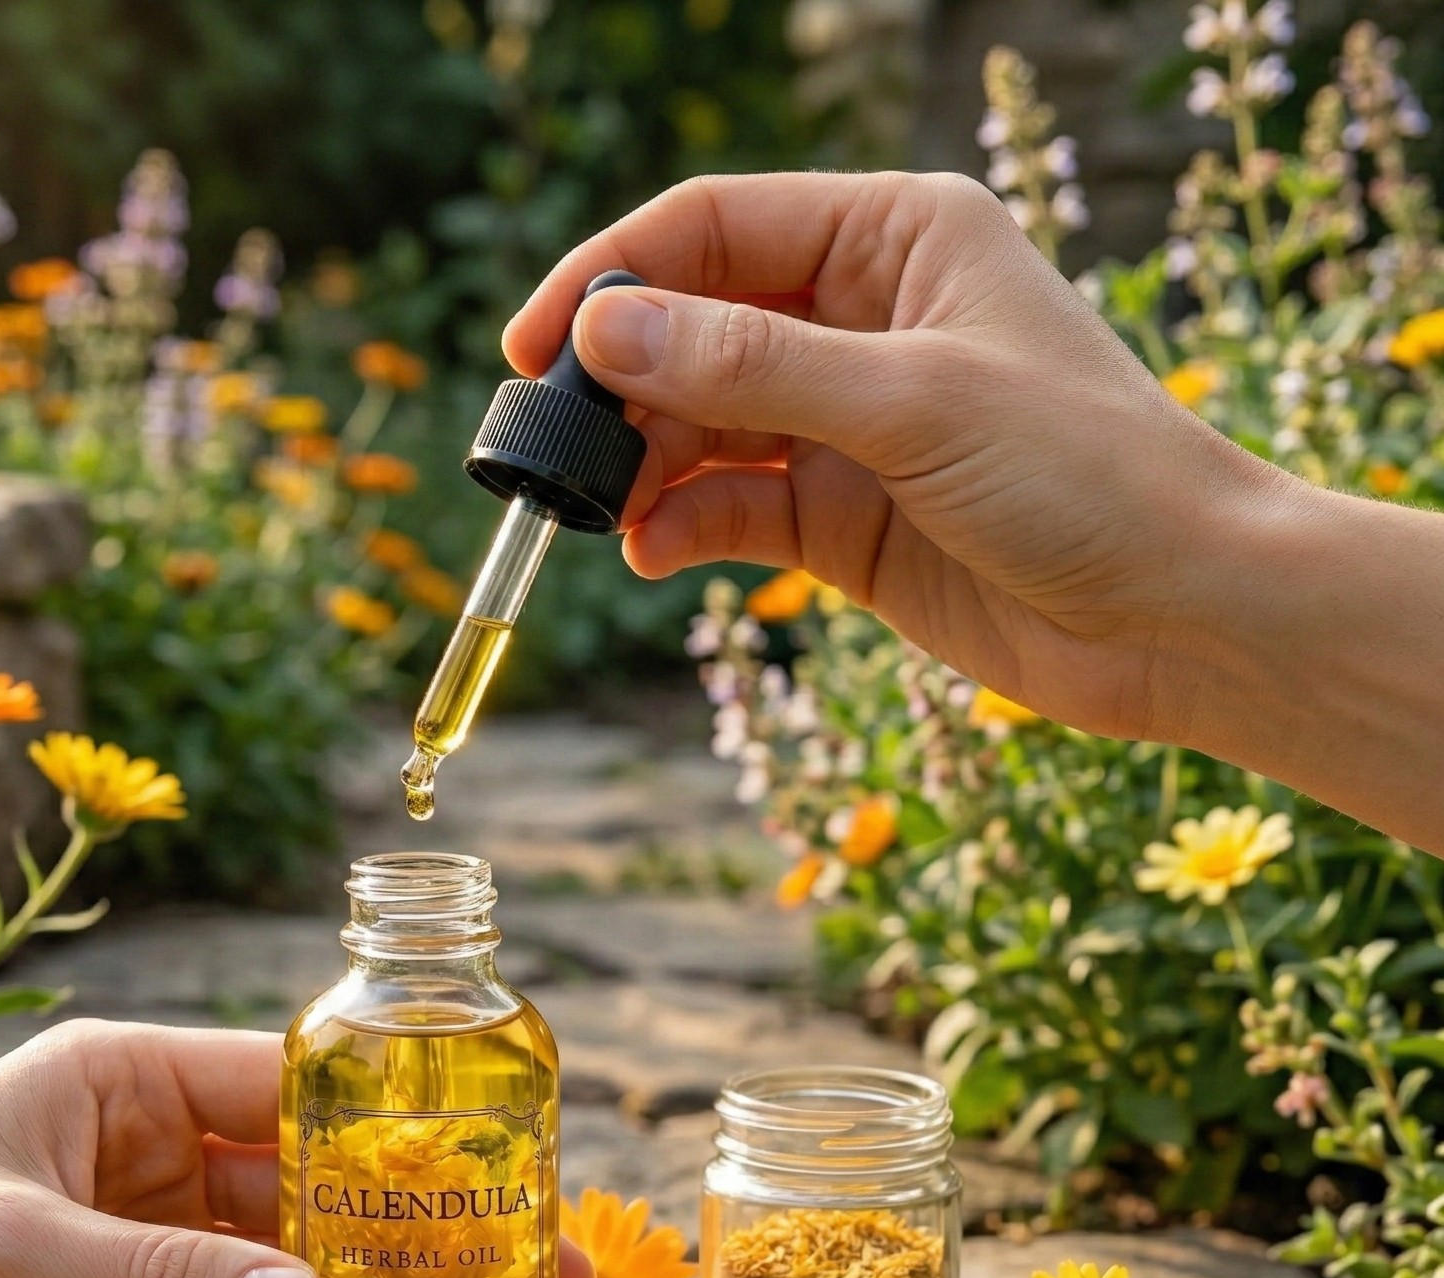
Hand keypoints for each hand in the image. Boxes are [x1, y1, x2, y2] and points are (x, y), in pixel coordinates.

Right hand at [506, 171, 1288, 743]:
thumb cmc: (1087, 473)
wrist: (1176, 615)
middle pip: (690, 327)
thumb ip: (751, 367)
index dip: (612, 277)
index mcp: (893, 239)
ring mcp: (845, 424)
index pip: (713, 228)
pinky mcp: (839, 519)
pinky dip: (680, 526)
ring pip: (699, 426)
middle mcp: (860, 319)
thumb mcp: (912, 402)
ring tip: (598, 511)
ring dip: (641, 466)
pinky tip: (650, 552)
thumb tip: (607, 328)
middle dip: (617, 385)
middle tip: (552, 450)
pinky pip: (728, 507)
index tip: (534, 347)